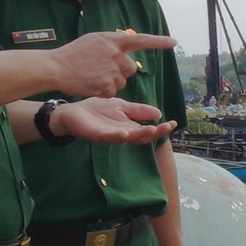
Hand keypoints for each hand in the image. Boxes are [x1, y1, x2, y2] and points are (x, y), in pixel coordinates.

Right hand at [51, 30, 177, 99]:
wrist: (56, 67)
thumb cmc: (74, 53)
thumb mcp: (94, 39)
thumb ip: (112, 42)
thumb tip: (126, 46)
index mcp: (113, 40)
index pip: (141, 40)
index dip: (159, 42)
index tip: (175, 42)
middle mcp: (116, 54)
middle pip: (131, 68)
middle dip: (121, 70)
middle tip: (103, 68)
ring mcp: (112, 71)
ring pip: (122, 81)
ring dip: (112, 81)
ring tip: (93, 75)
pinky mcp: (107, 86)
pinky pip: (113, 92)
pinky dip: (105, 91)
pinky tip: (92, 84)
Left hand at [51, 98, 175, 144]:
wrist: (71, 112)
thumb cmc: (95, 110)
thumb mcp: (120, 106)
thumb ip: (138, 110)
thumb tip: (158, 113)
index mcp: (128, 128)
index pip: (148, 130)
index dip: (161, 129)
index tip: (173, 123)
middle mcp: (121, 135)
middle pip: (141, 137)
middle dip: (155, 133)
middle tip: (166, 127)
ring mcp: (109, 136)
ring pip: (128, 138)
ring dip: (140, 135)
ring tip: (152, 129)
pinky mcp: (96, 135)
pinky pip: (108, 138)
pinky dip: (117, 137)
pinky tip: (125, 133)